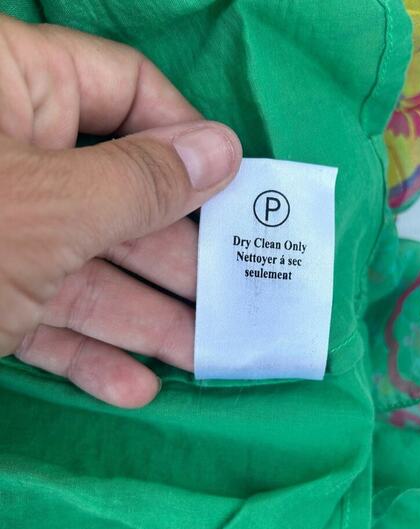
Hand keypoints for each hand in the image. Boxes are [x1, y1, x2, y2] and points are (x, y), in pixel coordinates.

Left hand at [0, 15, 241, 406]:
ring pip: (89, 265)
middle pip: (122, 194)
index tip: (234, 192)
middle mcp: (10, 153)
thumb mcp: (50, 207)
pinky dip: (86, 353)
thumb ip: (144, 181)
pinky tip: (131, 388)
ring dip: (147, 318)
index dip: (189, 139)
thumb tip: (225, 149)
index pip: (129, 90)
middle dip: (180, 254)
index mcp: (14, 86)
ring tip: (202, 356)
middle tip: (235, 295)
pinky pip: (44, 316)